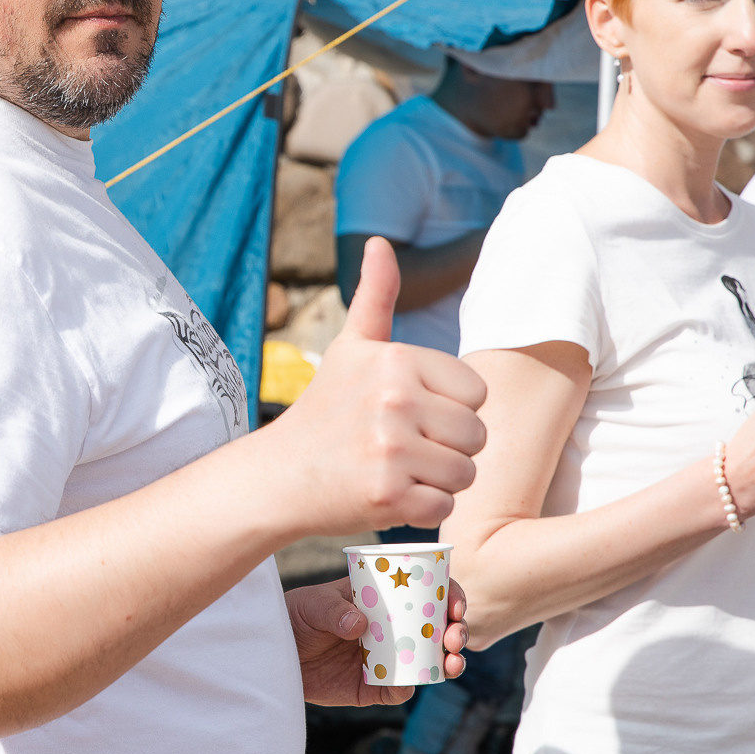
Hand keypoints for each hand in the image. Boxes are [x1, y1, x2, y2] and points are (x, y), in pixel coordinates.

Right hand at [265, 238, 486, 535]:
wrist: (278, 474)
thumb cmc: (325, 411)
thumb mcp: (350, 348)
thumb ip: (376, 297)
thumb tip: (379, 243)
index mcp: (395, 360)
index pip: (477, 394)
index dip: (449, 409)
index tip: (408, 414)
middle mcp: (394, 400)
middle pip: (476, 436)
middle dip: (447, 448)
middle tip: (401, 448)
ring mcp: (390, 450)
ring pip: (465, 474)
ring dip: (437, 481)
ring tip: (395, 469)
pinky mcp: (388, 497)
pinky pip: (444, 509)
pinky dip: (420, 511)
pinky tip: (386, 495)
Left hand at [289, 576, 467, 706]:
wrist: (274, 654)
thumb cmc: (295, 616)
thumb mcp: (311, 604)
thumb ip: (332, 610)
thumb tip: (359, 624)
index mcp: (384, 599)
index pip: (427, 592)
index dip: (449, 596)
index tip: (455, 604)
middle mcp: (393, 628)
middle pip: (438, 629)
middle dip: (457, 631)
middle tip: (454, 637)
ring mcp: (386, 658)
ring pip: (429, 661)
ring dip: (449, 662)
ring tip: (453, 663)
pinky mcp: (373, 687)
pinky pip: (398, 690)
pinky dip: (407, 687)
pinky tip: (408, 684)